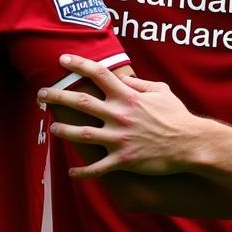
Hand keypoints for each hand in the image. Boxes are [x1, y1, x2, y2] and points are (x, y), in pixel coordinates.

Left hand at [40, 55, 196, 177]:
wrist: (190, 144)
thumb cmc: (177, 116)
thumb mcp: (161, 91)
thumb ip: (140, 83)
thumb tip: (124, 78)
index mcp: (128, 96)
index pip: (98, 74)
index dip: (78, 64)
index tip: (62, 59)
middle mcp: (119, 115)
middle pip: (80, 102)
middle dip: (56, 97)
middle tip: (41, 94)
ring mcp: (119, 138)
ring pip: (81, 134)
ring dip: (62, 131)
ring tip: (53, 129)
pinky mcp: (123, 160)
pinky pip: (97, 168)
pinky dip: (82, 172)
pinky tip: (71, 172)